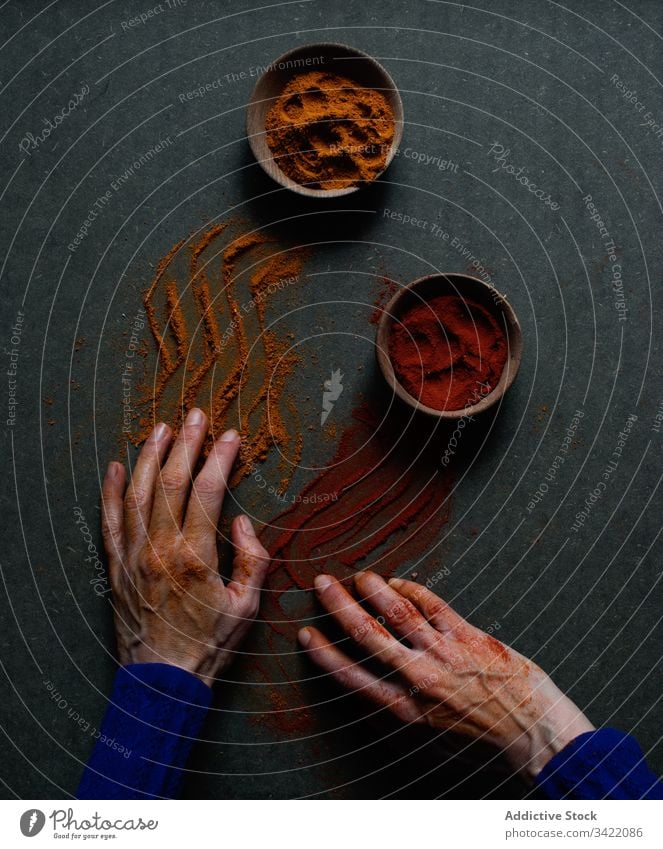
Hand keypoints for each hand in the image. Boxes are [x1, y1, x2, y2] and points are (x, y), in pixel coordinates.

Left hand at [100, 408, 269, 687]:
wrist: (163, 682)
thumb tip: (243, 522)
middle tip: (195, 416)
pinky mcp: (116, 567)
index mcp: (195, 557)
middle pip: (169, 482)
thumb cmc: (209, 644)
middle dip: (185, 444)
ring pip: (137, 494)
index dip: (220, 458)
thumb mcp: (247, 607)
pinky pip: (110, 521)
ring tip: (160, 428)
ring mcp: (133, 556)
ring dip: (149, 456)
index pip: (207, 492)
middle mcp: (159, 550)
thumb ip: (252, 560)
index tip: (231, 436)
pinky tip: (115, 466)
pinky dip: (110, 491)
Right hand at [298, 572, 593, 779]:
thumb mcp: (434, 722)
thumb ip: (407, 693)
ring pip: (398, 614)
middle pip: (368, 636)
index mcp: (407, 707)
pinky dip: (412, 589)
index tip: (306, 633)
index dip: (325, 654)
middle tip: (322, 583)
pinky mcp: (468, 636)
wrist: (532, 727)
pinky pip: (433, 605)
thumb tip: (384, 660)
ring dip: (374, 590)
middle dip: (339, 607)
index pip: (353, 677)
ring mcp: (444, 654)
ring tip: (359, 576)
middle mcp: (420, 679)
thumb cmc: (483, 727)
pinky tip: (399, 582)